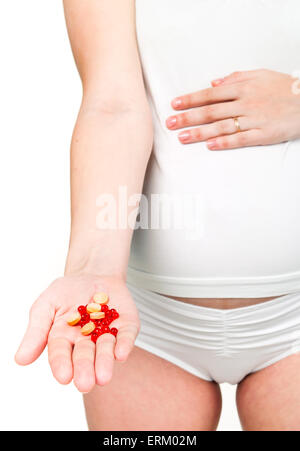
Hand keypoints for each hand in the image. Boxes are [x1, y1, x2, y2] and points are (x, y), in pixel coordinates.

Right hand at [15, 274, 139, 391]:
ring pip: (106, 350)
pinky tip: (121, 353)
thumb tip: (20, 360)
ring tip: (103, 376)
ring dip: (105, 362)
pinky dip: (125, 344)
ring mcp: (108, 334)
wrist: (94, 273)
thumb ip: (37, 330)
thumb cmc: (67, 292)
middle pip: (84, 357)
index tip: (64, 376)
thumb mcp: (47, 305)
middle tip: (85, 383)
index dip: (62, 365)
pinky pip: (126, 336)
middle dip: (85, 369)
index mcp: (63, 340)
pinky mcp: (127, 326)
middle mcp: (86, 342)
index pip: (60, 355)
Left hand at [166, 69, 299, 149]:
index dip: (191, 100)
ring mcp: (254, 120)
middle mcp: (245, 103)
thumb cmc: (283, 88)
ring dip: (200, 133)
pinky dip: (225, 142)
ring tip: (182, 137)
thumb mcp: (260, 75)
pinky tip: (210, 146)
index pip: (211, 94)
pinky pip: (241, 139)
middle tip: (170, 123)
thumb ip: (236, 78)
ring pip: (221, 127)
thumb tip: (213, 83)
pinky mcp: (263, 135)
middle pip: (211, 111)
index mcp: (243, 88)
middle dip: (188, 117)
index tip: (174, 105)